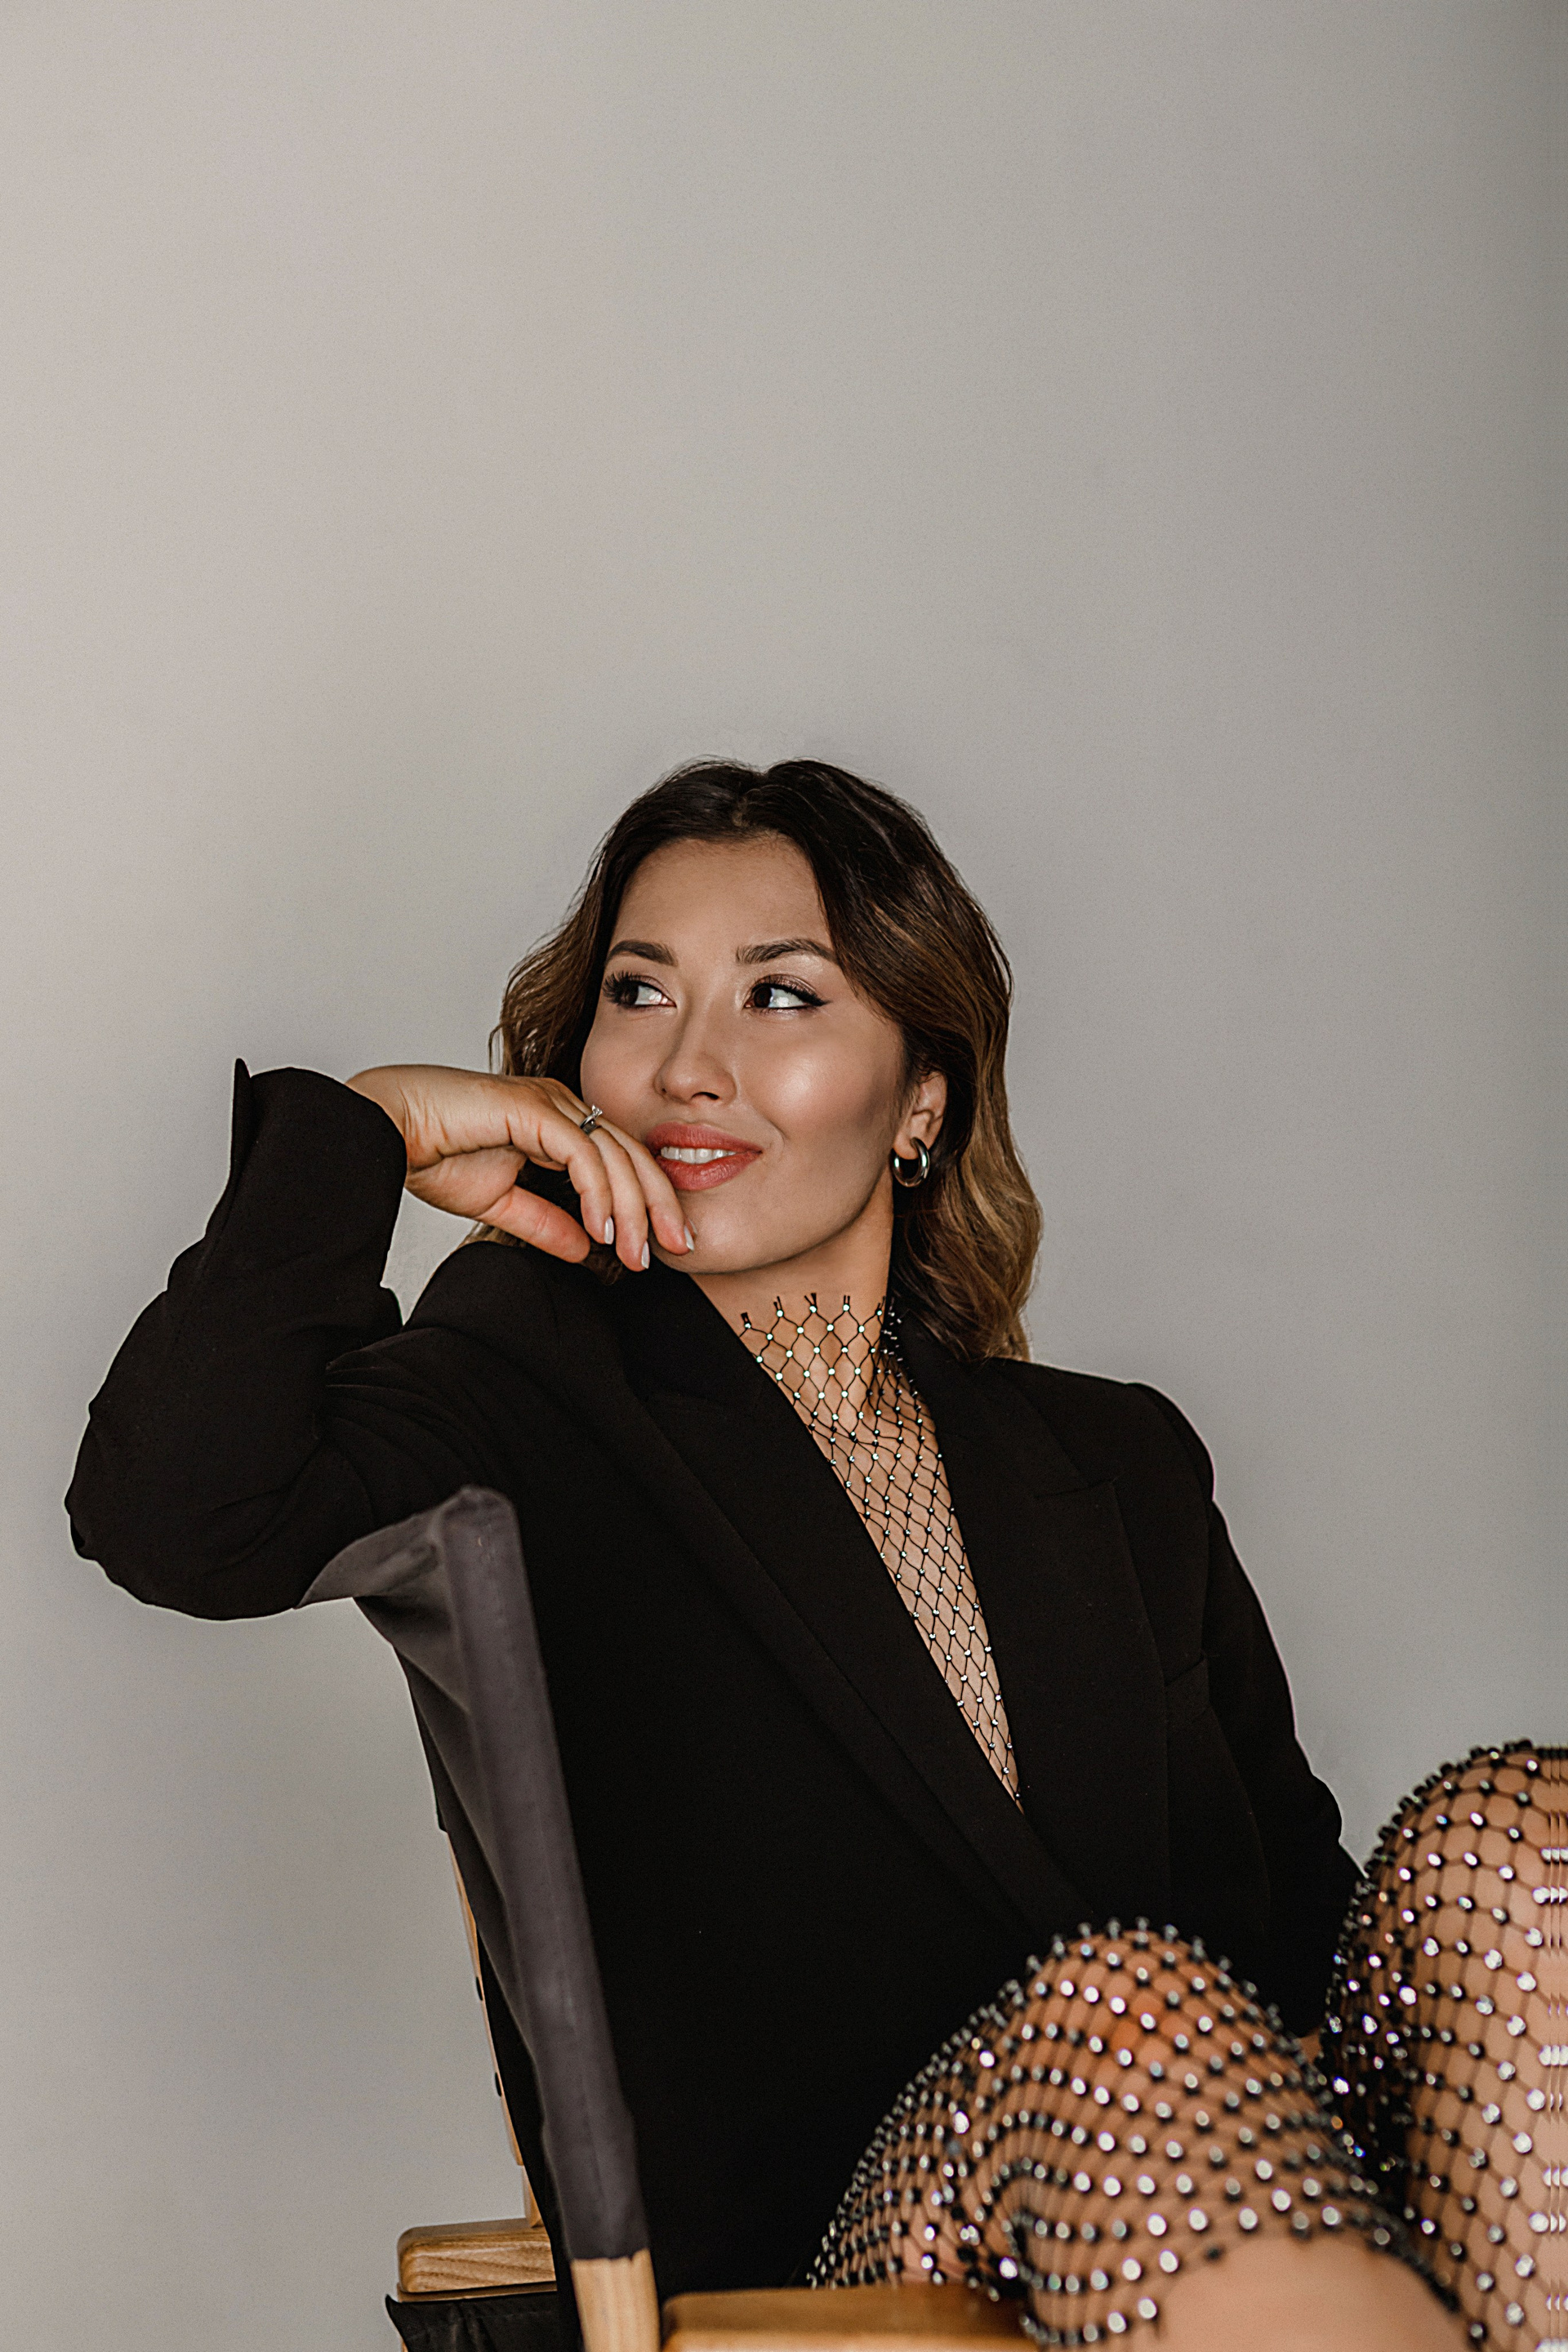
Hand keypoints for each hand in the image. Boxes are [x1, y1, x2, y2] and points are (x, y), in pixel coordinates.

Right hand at [345, 1064, 690, 1271]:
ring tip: (637, 1252)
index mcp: (558, 1121)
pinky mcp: (533, 1108)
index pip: (622, 1160)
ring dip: (632, 1208)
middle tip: (679, 1249)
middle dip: (660, 1205)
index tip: (659, 1248)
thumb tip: (586, 1250)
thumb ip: (546, 1223)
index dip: (647, 1202)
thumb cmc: (432, 1152)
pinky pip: (582, 1153)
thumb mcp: (502, 1203)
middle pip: (632, 1154)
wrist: (386, 1130)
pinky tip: (603, 1228)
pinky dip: (599, 1192)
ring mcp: (549, 1101)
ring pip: (614, 1155)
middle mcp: (561, 1104)